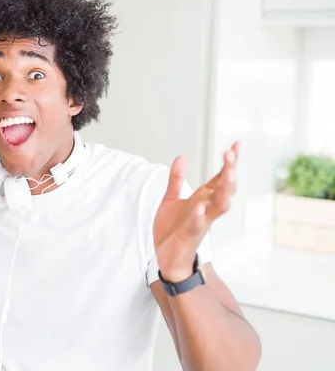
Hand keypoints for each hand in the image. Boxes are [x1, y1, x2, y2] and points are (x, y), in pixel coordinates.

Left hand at [153, 142, 238, 281]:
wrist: (166, 258)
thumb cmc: (172, 229)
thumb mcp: (171, 199)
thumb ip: (176, 179)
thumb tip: (182, 157)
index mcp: (202, 199)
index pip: (219, 178)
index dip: (228, 162)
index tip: (236, 144)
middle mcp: (206, 209)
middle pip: (224, 189)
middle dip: (229, 171)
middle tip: (231, 154)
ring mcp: (201, 222)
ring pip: (219, 206)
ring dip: (224, 191)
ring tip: (228, 173)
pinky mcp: (190, 235)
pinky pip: (198, 225)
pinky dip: (200, 216)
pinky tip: (199, 206)